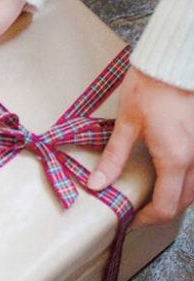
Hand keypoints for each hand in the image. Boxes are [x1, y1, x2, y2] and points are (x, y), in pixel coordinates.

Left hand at [87, 66, 193, 226]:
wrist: (176, 61)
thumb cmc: (152, 85)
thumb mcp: (127, 123)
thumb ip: (114, 158)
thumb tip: (96, 184)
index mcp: (176, 158)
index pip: (167, 206)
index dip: (148, 219)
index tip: (131, 219)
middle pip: (185, 200)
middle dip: (163, 210)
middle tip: (139, 209)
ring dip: (178, 195)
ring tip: (153, 193)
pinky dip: (187, 179)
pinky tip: (171, 174)